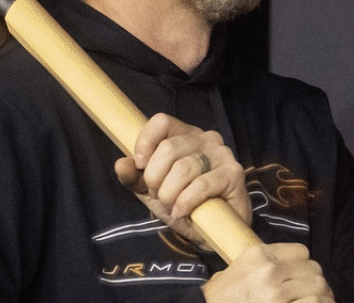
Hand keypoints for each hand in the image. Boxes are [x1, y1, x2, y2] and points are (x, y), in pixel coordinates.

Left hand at [113, 112, 251, 247]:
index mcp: (185, 135)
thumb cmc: (182, 203)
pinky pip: (201, 186)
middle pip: (168, 148)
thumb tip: (120, 164)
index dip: (145, 142)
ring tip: (172, 206)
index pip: (161, 122)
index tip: (140, 166)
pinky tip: (183, 213)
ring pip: (183, 168)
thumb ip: (134, 177)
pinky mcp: (233, 175)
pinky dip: (185, 202)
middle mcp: (205, 138)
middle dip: (155, 178)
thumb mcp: (151, 191)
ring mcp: (221, 154)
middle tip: (159, 195)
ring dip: (170, 194)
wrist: (212, 231)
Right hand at [201, 243, 334, 302]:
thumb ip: (256, 266)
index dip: (304, 265)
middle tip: (313, 294)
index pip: (301, 251)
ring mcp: (276, 292)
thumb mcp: (232, 272)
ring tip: (320, 302)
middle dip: (316, 283)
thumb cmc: (217, 299)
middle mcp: (269, 269)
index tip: (302, 277)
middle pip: (313, 269)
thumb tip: (282, 269)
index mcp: (257, 254)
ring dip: (322, 296)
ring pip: (318, 287)